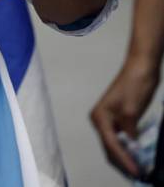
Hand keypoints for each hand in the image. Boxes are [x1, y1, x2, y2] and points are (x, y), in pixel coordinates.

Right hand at [90, 56, 160, 177]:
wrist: (141, 67)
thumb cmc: (134, 86)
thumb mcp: (132, 112)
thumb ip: (129, 133)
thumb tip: (132, 149)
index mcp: (100, 117)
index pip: (111, 145)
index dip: (124, 160)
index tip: (137, 172)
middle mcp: (100, 120)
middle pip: (110, 148)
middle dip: (123, 161)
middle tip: (138, 173)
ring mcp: (109, 119)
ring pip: (116, 145)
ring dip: (127, 156)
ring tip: (140, 167)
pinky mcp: (119, 118)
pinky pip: (122, 138)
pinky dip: (130, 148)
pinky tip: (139, 155)